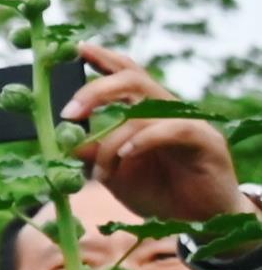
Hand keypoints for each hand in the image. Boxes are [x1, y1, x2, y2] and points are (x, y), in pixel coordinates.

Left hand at [68, 44, 247, 231]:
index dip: (103, 58)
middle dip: (95, 90)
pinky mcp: (206, 141)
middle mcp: (167, 109)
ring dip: (113, 140)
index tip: (76, 48)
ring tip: (101, 172)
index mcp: (146, 111)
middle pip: (133, 79)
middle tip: (68, 113)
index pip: (126, 73)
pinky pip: (173, 129)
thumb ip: (93, 156)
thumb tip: (63, 141)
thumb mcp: (116, 175)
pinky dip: (144, 140)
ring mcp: (189, 122)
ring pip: (145, 109)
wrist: (201, 220)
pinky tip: (127, 155)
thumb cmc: (160, 193)